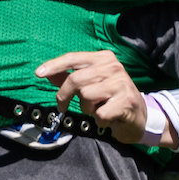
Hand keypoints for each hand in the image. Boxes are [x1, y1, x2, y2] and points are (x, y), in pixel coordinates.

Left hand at [34, 49, 163, 142]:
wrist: (140, 117)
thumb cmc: (111, 100)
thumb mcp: (91, 85)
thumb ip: (69, 78)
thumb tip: (46, 73)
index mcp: (104, 58)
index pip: (74, 58)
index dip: (55, 65)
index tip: (38, 73)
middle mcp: (114, 67)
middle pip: (76, 79)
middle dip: (65, 95)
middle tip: (63, 106)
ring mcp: (122, 84)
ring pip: (86, 96)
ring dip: (87, 109)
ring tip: (97, 109)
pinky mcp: (126, 102)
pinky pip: (99, 113)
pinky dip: (99, 121)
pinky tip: (108, 118)